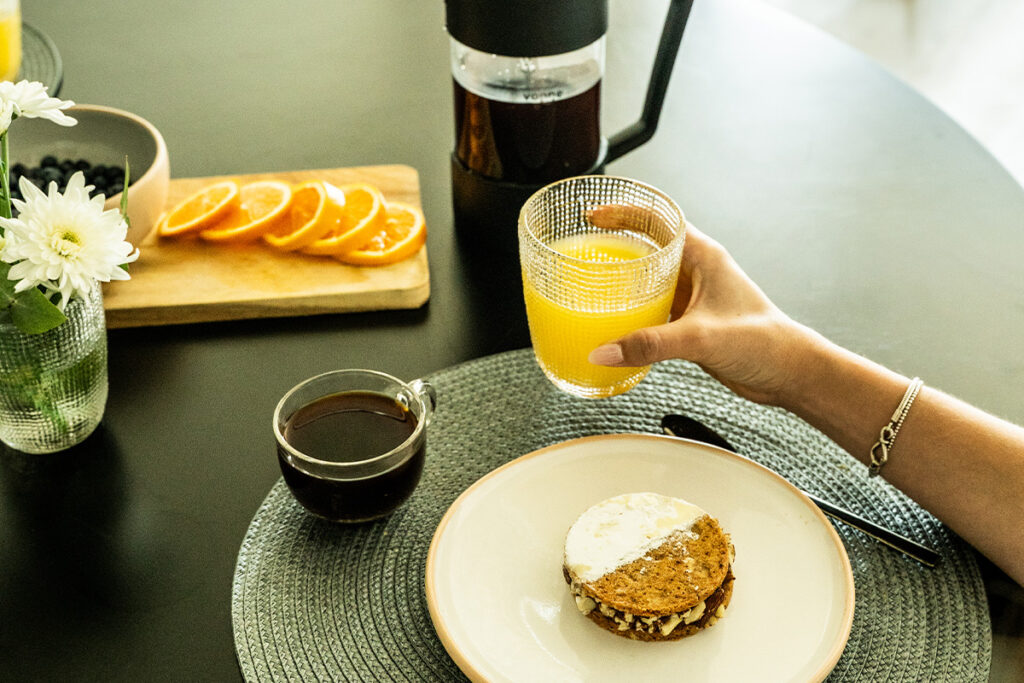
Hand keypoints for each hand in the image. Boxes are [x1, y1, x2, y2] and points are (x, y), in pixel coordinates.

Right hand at [587, 220, 820, 404]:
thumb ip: (650, 344)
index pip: (658, 219)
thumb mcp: (701, 337)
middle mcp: (697, 271)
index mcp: (704, 256)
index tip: (594, 215)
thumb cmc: (765, 342)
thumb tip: (605, 351)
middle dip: (615, 244)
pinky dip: (631, 310)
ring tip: (592, 284)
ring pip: (649, 278)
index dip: (624, 213)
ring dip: (622, 280)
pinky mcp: (689, 322)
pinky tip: (614, 323)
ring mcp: (692, 296)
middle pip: (648, 245)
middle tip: (584, 249)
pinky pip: (652, 308)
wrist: (788, 373)